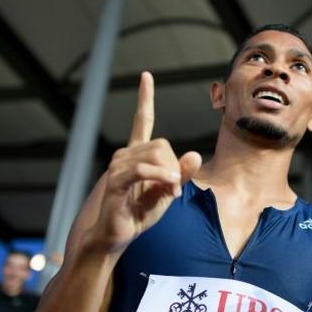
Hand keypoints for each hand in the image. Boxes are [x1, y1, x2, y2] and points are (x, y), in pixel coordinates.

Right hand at [88, 72, 201, 253]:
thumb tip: (194, 155)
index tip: (146, 76)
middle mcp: (125, 155)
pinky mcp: (116, 182)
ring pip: (156, 156)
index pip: (141, 120)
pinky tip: (169, 188)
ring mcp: (118, 167)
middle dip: (175, 167)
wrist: (117, 234)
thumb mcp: (168, 192)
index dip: (145, 98)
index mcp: (137, 154)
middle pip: (162, 145)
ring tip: (170, 194)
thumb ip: (181, 174)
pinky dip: (160, 177)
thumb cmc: (141, 212)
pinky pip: (143, 170)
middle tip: (174, 189)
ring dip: (169, 176)